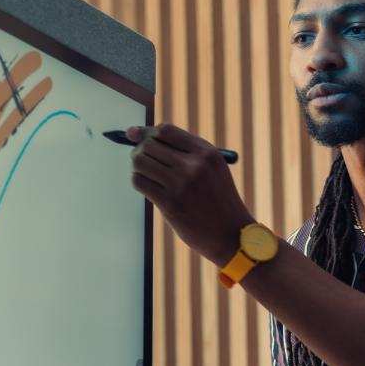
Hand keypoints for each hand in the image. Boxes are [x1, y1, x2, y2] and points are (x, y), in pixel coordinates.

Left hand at [127, 123, 254, 265]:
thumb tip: (133, 132)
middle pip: (149, 144)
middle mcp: (194, 164)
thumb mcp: (210, 168)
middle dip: (140, 150)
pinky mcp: (170, 203)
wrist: (231, 235)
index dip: (148, 133)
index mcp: (206, 152)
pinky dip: (138, 181)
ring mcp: (181, 184)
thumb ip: (179, 151)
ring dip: (137, 166)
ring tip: (146, 174)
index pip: (165, 131)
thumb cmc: (216, 199)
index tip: (139, 138)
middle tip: (142, 160)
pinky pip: (140, 182)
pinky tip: (148, 187)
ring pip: (140, 161)